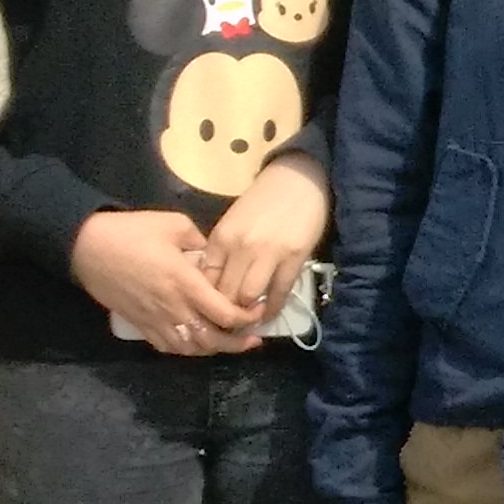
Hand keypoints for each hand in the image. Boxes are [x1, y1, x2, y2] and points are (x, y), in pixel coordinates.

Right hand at [72, 209, 268, 352]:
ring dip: (212, 349)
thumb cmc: (131, 232)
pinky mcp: (138, 323)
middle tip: (253, 339)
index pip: (225, 314)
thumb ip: (201, 241)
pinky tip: (196, 342)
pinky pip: (166, 346)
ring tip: (228, 342)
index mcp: (185, 283)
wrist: (85, 246)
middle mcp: (172, 307)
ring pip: (189, 348)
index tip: (259, 311)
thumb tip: (214, 255)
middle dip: (236, 344)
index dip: (247, 318)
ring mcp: (153, 319)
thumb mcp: (174, 225)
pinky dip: (186, 349)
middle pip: (211, 339)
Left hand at [196, 155, 330, 322]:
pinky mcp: (293, 258)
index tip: (211, 310)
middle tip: (228, 322)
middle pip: (225, 293)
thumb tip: (216, 282)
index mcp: (221, 238)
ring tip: (249, 319)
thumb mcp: (232, 223)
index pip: (206, 280)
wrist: (297, 180)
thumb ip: (222, 251)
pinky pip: (279, 292)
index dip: (207, 300)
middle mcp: (240, 248)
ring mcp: (268, 254)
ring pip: (249, 297)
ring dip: (249, 312)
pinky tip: (270, 312)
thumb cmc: (262, 201)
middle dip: (226, 311)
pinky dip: (273, 307)